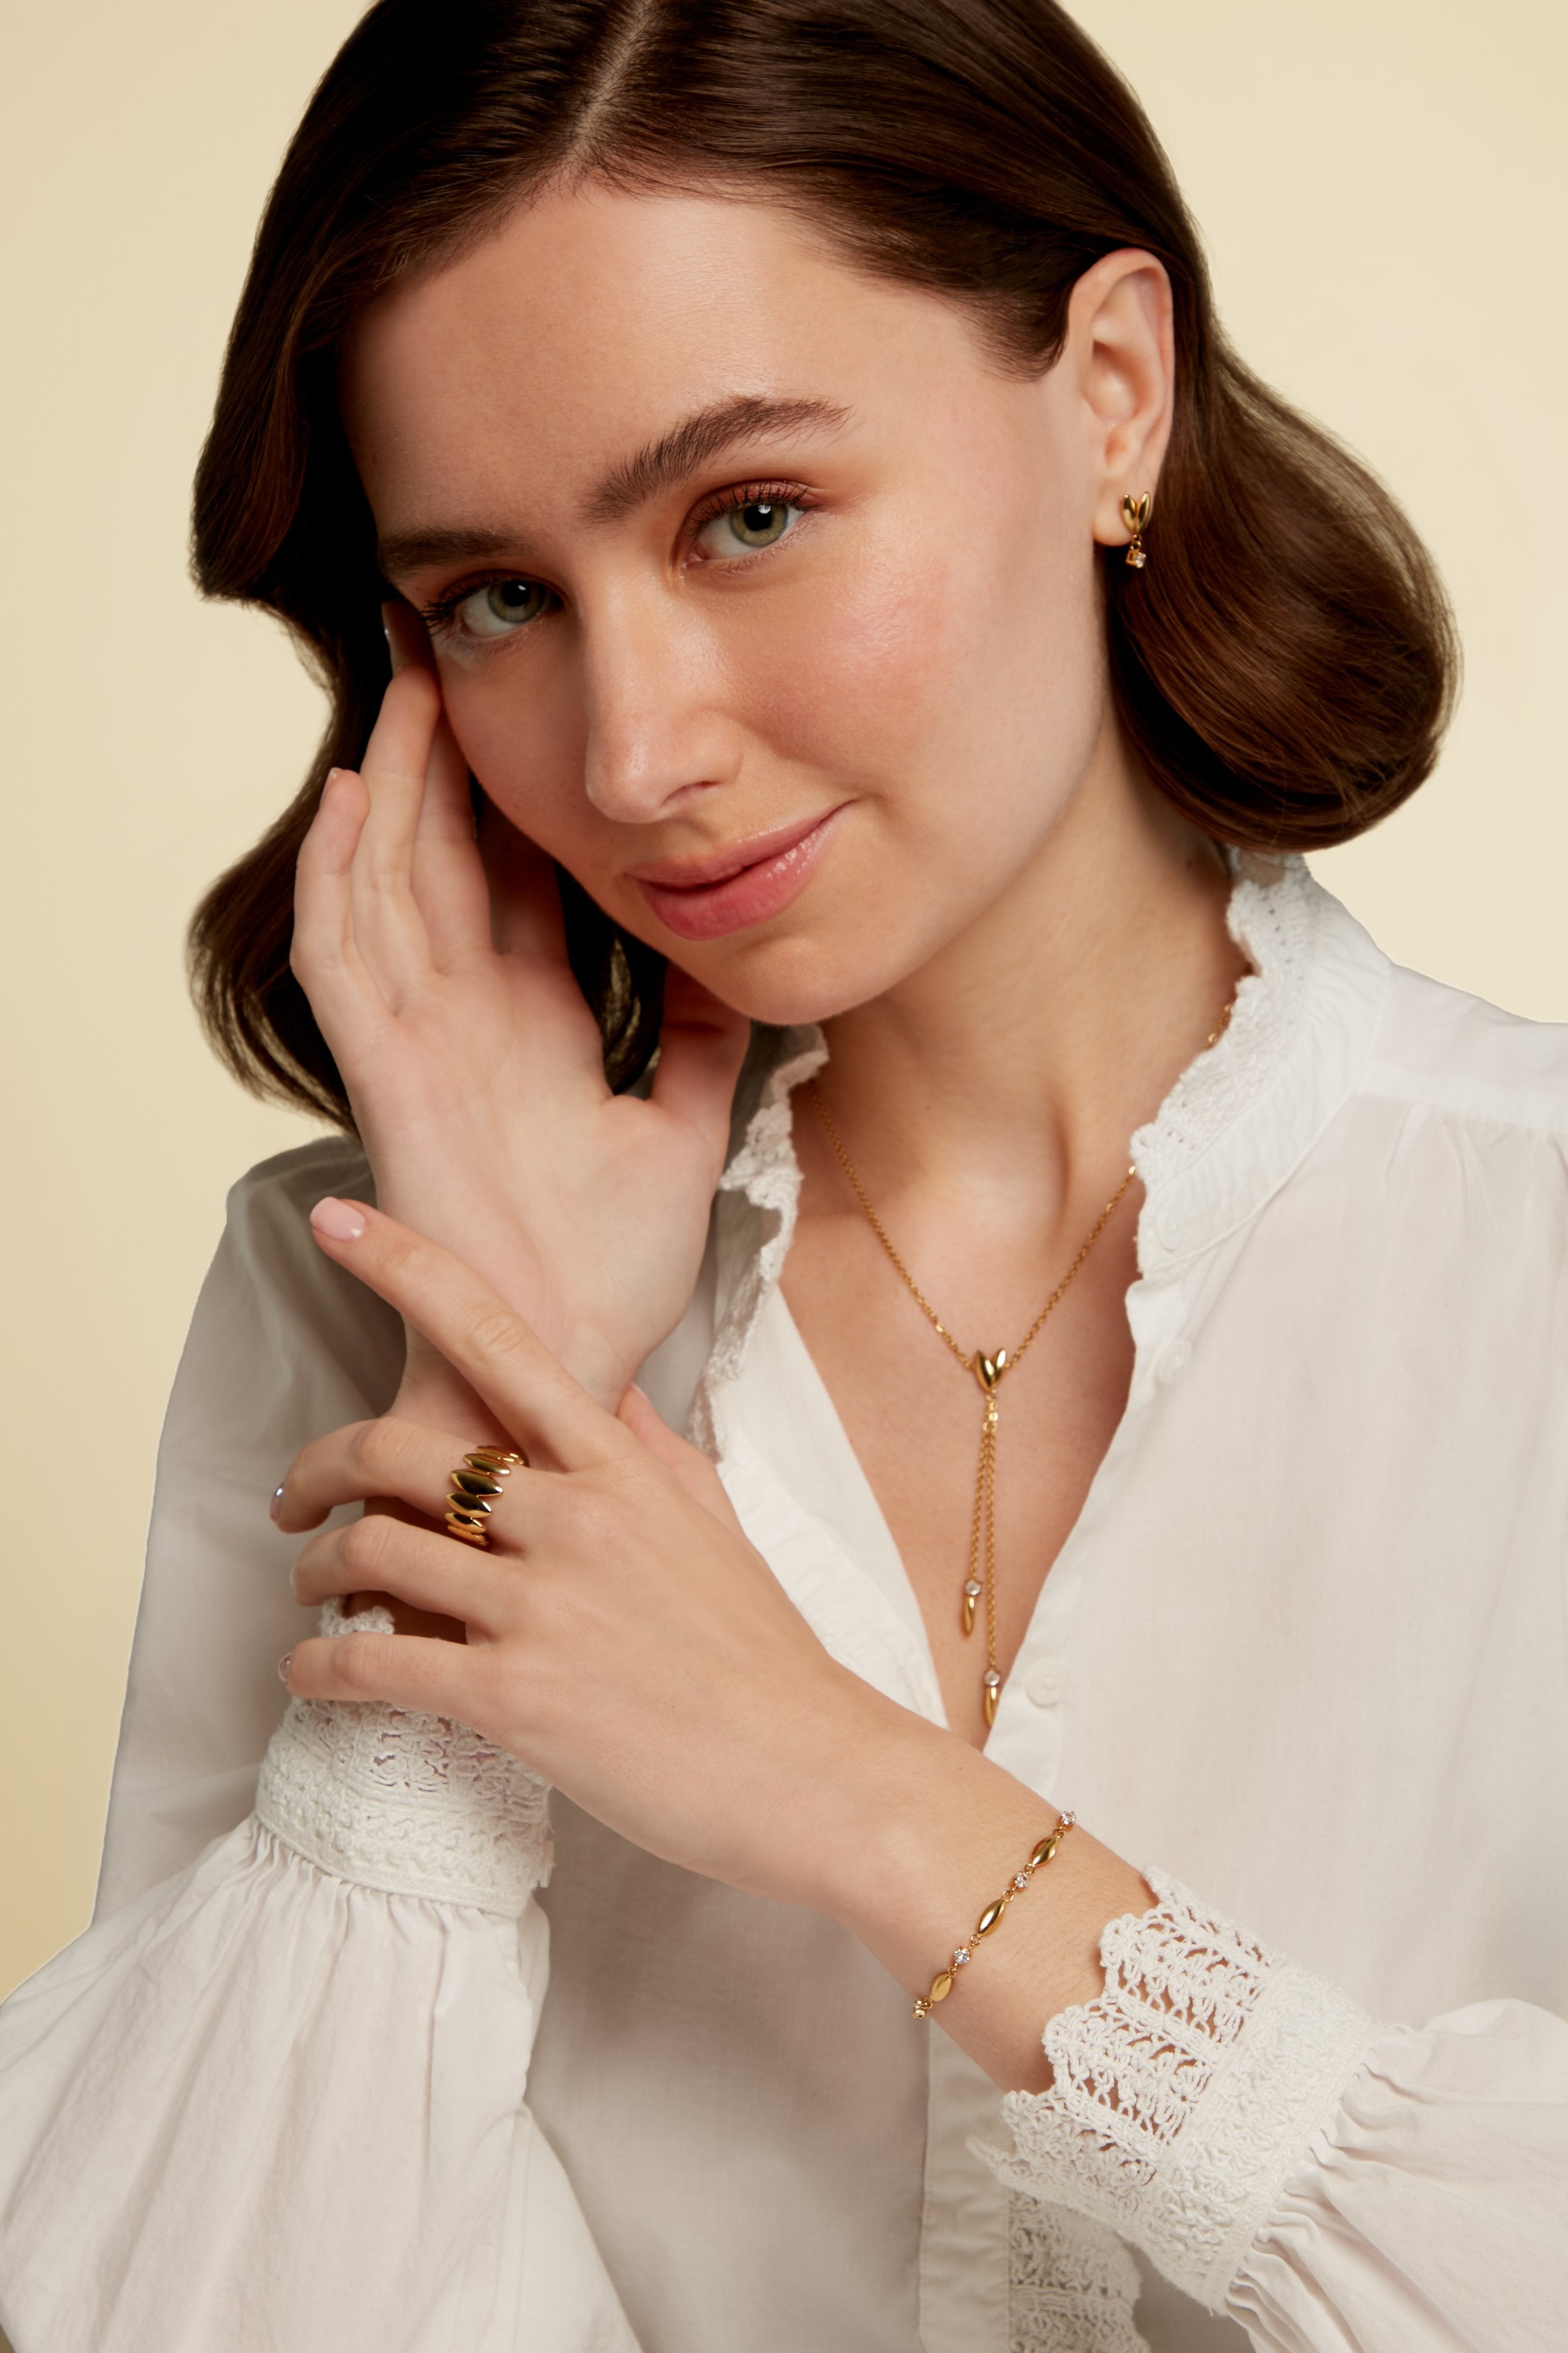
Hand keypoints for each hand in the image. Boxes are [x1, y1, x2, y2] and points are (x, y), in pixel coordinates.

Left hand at [278, 1195, 897, 1908]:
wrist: (811, 1768)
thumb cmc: (763, 1651)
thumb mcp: (713, 1520)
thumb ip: (647, 1445)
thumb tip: (604, 1386)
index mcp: (618, 1466)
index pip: (496, 1335)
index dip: (405, 1265)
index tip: (337, 1219)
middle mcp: (572, 1519)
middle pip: (396, 1451)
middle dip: (316, 1466)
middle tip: (292, 1494)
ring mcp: (540, 1607)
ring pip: (374, 1553)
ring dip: (315, 1568)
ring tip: (311, 1587)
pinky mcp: (513, 1699)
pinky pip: (376, 1664)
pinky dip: (319, 1667)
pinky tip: (307, 1676)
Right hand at [290, 606, 749, 1415]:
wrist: (570, 1364)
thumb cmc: (612, 1273)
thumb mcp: (683, 1128)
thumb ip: (702, 1046)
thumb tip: (739, 964)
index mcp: (529, 1024)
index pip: (511, 878)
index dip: (515, 788)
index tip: (538, 699)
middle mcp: (465, 1018)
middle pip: (441, 852)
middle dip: (443, 748)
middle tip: (447, 643)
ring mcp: (419, 1042)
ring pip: (388, 880)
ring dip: (391, 779)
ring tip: (404, 678)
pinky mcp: (386, 1078)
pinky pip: (344, 958)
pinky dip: (343, 876)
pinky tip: (358, 795)